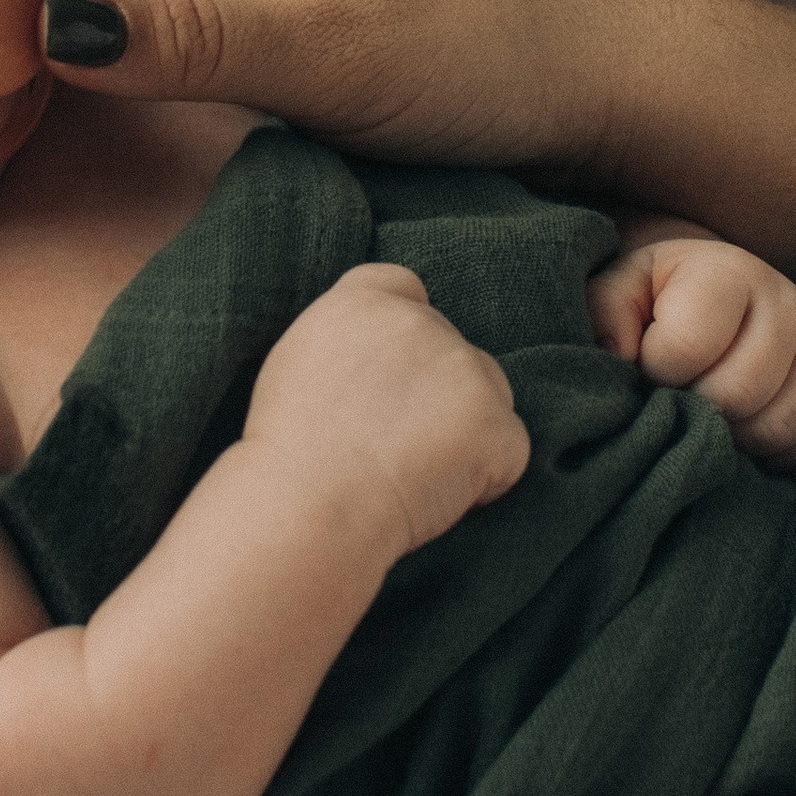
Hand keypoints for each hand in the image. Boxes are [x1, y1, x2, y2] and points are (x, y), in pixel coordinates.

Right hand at [244, 262, 528, 558]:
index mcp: (364, 301)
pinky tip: (435, 497)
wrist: (307, 505)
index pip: (407, 289)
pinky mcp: (494, 421)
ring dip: (469, 431)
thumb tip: (380, 360)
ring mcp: (462, 368)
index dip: (409, 336)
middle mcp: (419, 322)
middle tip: (393, 449)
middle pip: (454, 351)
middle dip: (440, 396)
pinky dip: (487, 481)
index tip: (396, 381)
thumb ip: (348, 343)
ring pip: (490, 394)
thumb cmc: (287, 453)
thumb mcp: (298, 363)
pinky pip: (508, 452)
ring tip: (414, 475)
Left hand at [587, 235, 795, 465]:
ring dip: (733, 439)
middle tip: (678, 403)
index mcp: (727, 270)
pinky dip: (775, 457)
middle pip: (737, 395)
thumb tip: (617, 362)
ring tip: (708, 418)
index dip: (655, 371)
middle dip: (695, 412)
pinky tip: (744, 433)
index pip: (687, 347)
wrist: (716, 294)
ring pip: (777, 427)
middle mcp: (787, 301)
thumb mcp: (621, 291)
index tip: (647, 366)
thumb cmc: (660, 300)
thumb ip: (604, 317)